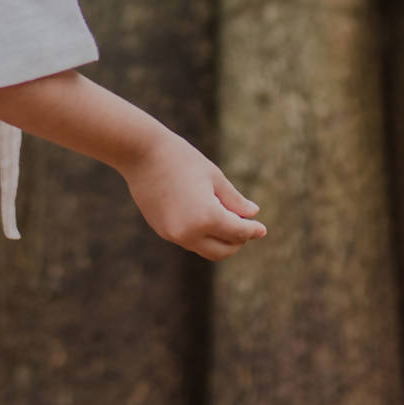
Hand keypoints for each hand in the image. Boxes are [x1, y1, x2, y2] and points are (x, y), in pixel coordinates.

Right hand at [119, 131, 266, 260]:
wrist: (141, 153)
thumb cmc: (181, 159)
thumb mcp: (214, 177)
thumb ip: (234, 200)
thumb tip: (253, 214)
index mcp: (206, 217)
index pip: (238, 232)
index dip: (252, 230)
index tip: (262, 228)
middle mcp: (189, 232)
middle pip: (222, 251)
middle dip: (237, 241)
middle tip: (246, 227)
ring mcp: (173, 234)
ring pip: (204, 248)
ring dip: (219, 240)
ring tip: (227, 220)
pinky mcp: (162, 230)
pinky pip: (188, 240)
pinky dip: (201, 234)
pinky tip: (205, 217)